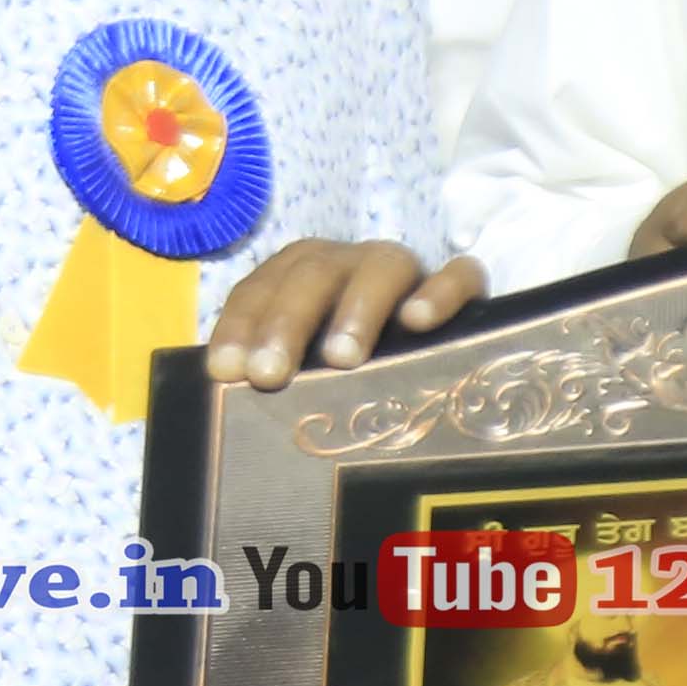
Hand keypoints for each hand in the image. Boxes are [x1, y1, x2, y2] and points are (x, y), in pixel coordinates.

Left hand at [206, 243, 482, 387]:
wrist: (429, 365)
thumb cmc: (344, 382)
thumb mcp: (302, 377)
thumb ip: (273, 382)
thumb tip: (230, 420)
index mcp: (300, 277)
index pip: (260, 289)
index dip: (240, 326)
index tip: (226, 372)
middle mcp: (349, 265)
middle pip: (314, 273)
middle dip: (286, 321)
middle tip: (268, 376)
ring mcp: (405, 272)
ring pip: (384, 265)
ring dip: (357, 308)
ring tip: (342, 359)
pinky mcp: (460, 289)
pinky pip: (459, 275)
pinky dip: (440, 291)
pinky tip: (419, 323)